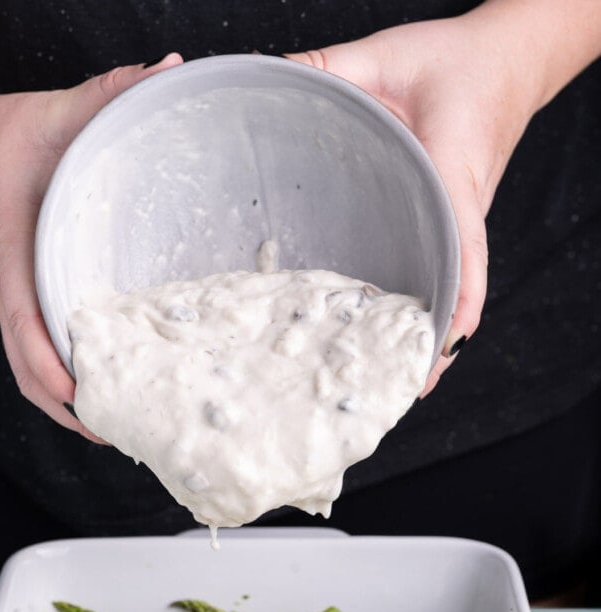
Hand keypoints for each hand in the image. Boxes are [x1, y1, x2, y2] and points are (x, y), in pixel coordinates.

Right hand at [0, 53, 181, 436]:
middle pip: (27, 370)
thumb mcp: (46, 114)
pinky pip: (32, 351)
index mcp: (10, 257)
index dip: (53, 368)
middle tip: (121, 433)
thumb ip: (105, 95)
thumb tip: (169, 71)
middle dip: (69, 408)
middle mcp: (4, 291)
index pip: (26, 328)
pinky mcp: (12, 301)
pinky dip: (60, 377)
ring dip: (66, 402)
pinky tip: (99, 385)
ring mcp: (5, 302)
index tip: (85, 396)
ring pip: (28, 369)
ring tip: (116, 426)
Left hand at [286, 6, 548, 390]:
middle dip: (429, 348)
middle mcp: (462, 214)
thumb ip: (331, 67)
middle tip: (391, 392)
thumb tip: (268, 77)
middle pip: (455, 295)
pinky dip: (420, 311)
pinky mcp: (446, 222)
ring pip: (447, 292)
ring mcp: (457, 224)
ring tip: (384, 381)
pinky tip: (382, 335)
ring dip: (422, 337)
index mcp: (455, 180)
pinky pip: (438, 273)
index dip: (455, 309)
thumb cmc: (459, 63)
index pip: (465, 254)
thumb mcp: (389, 54)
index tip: (438, 353)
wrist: (506, 62)